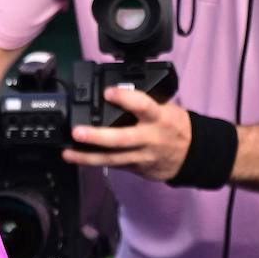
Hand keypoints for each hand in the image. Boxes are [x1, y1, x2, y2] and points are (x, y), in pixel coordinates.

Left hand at [63, 86, 190, 181]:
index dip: (125, 99)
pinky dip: (94, 162)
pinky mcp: (135, 167)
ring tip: (67, 152)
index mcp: (159, 117)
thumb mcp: (166, 108)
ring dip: (87, 156)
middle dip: (98, 137)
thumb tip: (116, 89)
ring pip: (113, 158)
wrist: (191, 154)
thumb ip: (143, 102)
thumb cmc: (174, 126)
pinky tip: (77, 158)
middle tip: (78, 132)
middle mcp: (149, 138)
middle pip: (121, 139)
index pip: (143, 106)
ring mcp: (142, 156)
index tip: (108, 92)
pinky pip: (113, 165)